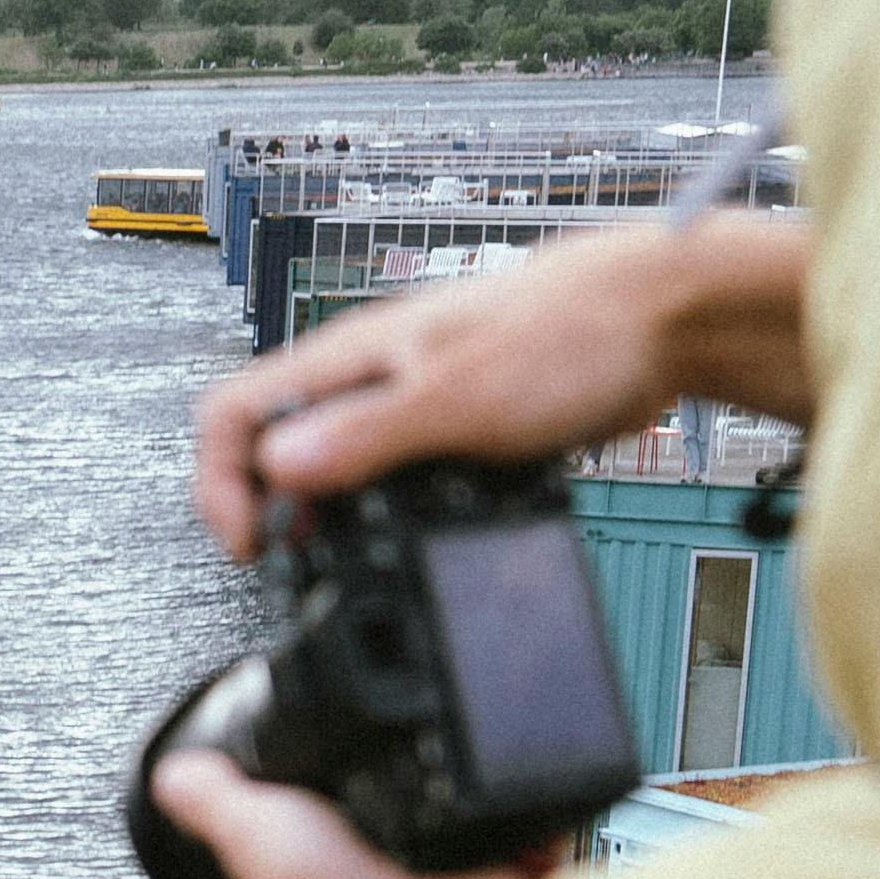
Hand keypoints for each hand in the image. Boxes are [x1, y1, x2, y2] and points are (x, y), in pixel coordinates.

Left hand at [151, 753, 538, 878]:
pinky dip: (544, 820)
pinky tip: (531, 794)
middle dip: (453, 771)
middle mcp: (417, 868)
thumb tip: (173, 773)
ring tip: (495, 757)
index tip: (392, 730)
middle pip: (446, 802)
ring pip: (499, 817)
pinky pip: (548, 840)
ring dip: (500, 788)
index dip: (385, 765)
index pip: (379, 793)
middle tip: (454, 736)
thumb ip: (217, 799)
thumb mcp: (253, 831)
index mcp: (356, 852)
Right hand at [191, 216, 813, 558]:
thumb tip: (280, 469)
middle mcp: (366, 374)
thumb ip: (364, 436)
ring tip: (344, 555)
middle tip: (297, 559)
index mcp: (349, 357)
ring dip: (324, 513)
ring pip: (327, 459)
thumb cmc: (570, 334)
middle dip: (269, 508)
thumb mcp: (453, 398)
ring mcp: (405, 398)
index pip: (231, 414)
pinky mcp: (448, 422)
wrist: (657, 319)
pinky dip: (383, 510)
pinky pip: (387, 471)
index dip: (222, 485)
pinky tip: (412, 533)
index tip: (254, 544)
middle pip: (270, 442)